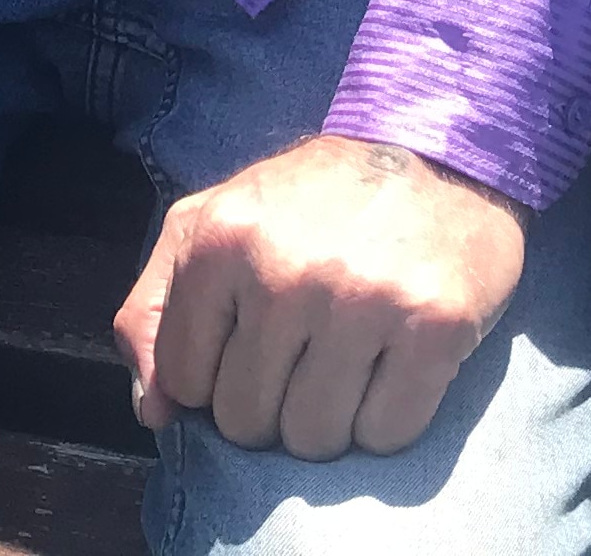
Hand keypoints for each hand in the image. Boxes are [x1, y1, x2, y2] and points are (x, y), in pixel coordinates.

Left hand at [113, 134, 524, 461]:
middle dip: (274, 404)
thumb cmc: (313, 201)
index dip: (218, 377)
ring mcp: (362, 300)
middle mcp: (284, 270)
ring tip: (350, 361)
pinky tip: (394, 365)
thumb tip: (154, 410)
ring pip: (315, 438)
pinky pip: (386, 435)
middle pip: (248, 422)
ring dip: (331, 419)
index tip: (253, 345)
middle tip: (307, 353)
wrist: (437, 151)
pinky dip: (389, 419)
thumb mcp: (212, 222)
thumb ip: (155, 309)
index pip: (185, 382)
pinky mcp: (434, 327)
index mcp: (219, 240)